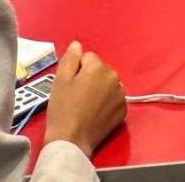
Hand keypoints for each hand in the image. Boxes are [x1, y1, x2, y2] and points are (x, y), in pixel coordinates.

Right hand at [44, 41, 126, 158]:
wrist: (72, 139)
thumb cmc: (63, 109)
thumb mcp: (60, 81)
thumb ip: (70, 59)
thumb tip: (77, 44)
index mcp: (99, 67)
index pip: (87, 57)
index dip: (76, 69)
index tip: (70, 83)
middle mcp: (115, 77)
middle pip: (100, 69)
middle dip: (90, 77)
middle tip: (76, 95)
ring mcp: (122, 94)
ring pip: (108, 83)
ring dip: (100, 88)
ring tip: (85, 104)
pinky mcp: (124, 108)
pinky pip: (114, 98)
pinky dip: (107, 101)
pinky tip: (95, 112)